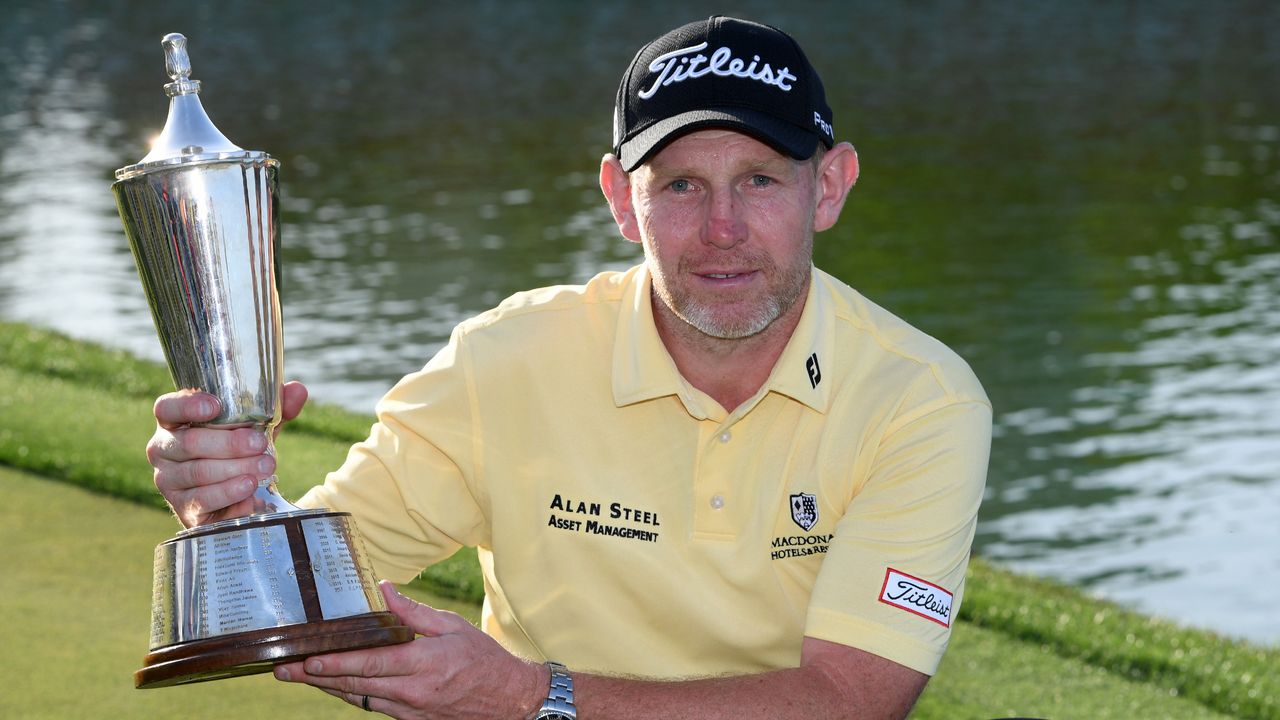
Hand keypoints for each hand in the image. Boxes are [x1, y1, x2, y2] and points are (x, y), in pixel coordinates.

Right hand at [146, 381, 307, 526]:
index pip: (166, 408)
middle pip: (190, 443)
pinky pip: (204, 501)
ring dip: (235, 471)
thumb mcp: (256, 428)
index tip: (216, 406)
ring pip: (199, 472)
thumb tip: (297, 390)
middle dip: (230, 444)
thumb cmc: (237, 451)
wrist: (232, 496)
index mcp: (174, 422)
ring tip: (264, 468)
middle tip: (261, 445)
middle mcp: (163, 449)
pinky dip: (230, 496)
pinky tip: (251, 494)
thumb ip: (275, 409)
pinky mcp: (180, 507)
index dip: (187, 405)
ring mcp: (168, 480)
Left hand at [273, 581, 545, 718]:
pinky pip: (372, 706)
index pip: (371, 664)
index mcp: (424, 665)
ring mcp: (409, 710)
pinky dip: (349, 695)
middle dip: (316, 677)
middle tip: (284, 669)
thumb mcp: (452, 627)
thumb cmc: (483, 659)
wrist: (508, 701)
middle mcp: (412, 692)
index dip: (337, 663)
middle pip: (354, 685)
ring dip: (325, 687)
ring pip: (358, 699)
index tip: (309, 659)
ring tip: (297, 676)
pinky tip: (332, 686)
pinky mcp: (409, 719)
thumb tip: (382, 591)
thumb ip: (413, 613)